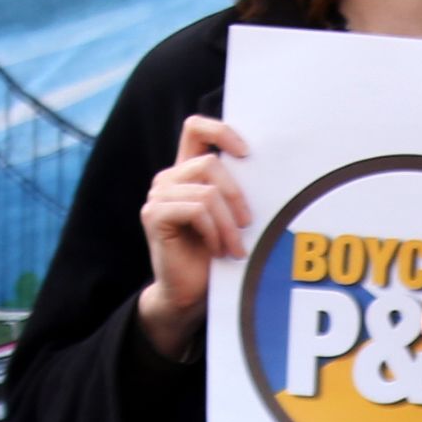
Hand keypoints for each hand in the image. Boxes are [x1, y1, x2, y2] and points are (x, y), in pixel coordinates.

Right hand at [131, 115, 250, 359]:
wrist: (189, 294)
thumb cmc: (215, 256)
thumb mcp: (230, 217)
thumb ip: (235, 190)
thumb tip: (267, 168)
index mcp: (187, 171)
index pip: (196, 128)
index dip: (221, 130)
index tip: (247, 154)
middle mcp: (168, 178)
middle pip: (210, 163)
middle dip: (237, 196)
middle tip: (247, 226)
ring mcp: (158, 196)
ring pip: (206, 192)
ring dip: (227, 224)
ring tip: (234, 247)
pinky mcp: (154, 215)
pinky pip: (195, 210)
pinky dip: (213, 232)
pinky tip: (217, 250)